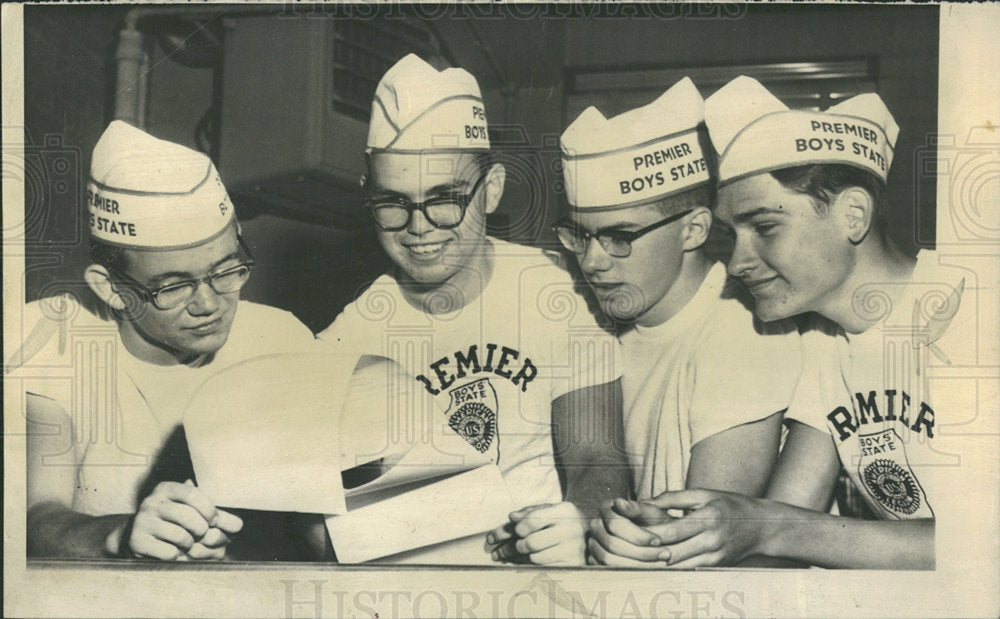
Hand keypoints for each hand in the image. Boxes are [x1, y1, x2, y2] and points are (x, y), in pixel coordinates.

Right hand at [126, 480, 242, 560]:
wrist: (138, 538)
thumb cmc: (173, 522)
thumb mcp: (189, 510)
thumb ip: (213, 514)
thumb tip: (238, 525)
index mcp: (167, 488)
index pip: (193, 494)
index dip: (209, 509)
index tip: (215, 520)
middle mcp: (152, 502)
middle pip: (188, 516)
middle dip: (203, 530)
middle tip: (204, 536)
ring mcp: (142, 522)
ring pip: (180, 536)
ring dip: (191, 544)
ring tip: (189, 544)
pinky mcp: (137, 542)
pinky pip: (169, 553)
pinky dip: (179, 557)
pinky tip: (176, 554)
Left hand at [487, 502, 586, 565]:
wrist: (589, 535)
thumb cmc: (561, 520)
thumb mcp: (548, 510)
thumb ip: (528, 512)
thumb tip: (511, 518)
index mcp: (564, 511)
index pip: (532, 520)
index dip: (517, 527)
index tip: (513, 531)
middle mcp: (571, 531)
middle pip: (531, 543)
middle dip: (514, 547)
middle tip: (505, 549)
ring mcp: (573, 550)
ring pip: (535, 558)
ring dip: (518, 558)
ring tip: (507, 557)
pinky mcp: (572, 566)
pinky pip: (543, 569)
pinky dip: (528, 566)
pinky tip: (520, 563)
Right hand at [587, 497, 673, 566]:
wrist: (654, 535)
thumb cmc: (653, 522)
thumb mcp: (649, 512)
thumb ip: (635, 508)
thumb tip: (618, 502)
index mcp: (606, 509)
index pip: (615, 524)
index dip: (637, 535)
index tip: (658, 541)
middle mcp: (596, 526)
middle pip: (612, 544)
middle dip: (641, 552)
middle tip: (665, 555)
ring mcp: (594, 544)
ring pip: (609, 560)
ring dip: (637, 564)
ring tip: (659, 563)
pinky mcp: (596, 561)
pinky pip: (608, 571)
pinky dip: (630, 573)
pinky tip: (648, 570)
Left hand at [640, 489, 774, 567]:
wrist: (763, 527)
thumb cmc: (730, 505)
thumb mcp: (704, 494)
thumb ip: (674, 498)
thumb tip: (645, 501)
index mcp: (708, 518)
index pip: (671, 531)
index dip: (648, 535)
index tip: (629, 533)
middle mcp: (712, 540)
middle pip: (672, 552)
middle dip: (647, 551)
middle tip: (626, 548)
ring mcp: (715, 556)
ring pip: (678, 566)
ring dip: (656, 563)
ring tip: (635, 558)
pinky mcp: (716, 567)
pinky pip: (688, 570)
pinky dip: (671, 568)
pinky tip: (656, 564)